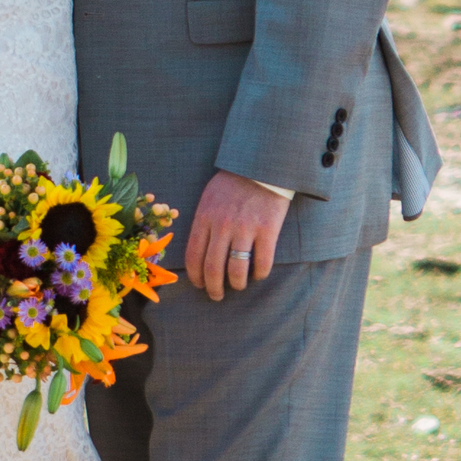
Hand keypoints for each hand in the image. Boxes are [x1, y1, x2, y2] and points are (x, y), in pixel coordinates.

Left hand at [182, 171, 288, 301]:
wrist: (261, 165)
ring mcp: (245, 228)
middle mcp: (222, 225)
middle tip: (216, 295)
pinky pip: (262, 263)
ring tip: (238, 286)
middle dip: (213, 289)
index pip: (193, 256)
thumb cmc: (233, 183)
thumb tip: (198, 252)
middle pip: (212, 269)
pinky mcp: (267, 230)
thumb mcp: (208, 198)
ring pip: (236, 270)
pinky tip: (258, 274)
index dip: (195, 277)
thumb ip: (203, 223)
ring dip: (236, 284)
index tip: (199, 285)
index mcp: (204, 217)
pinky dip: (259, 274)